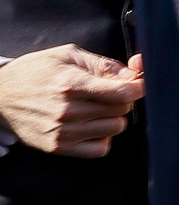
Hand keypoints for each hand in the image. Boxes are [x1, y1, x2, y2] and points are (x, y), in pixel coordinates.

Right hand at [0, 45, 145, 157]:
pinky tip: (91, 125)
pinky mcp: (57, 148)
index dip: (138, 85)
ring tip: (96, 106)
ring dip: (113, 117)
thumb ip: (104, 65)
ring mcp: (62, 132)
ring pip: (116, 128)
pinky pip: (100, 149)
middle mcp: (67, 111)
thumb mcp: (68, 56)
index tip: (137, 82)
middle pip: (122, 109)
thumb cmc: (36, 71)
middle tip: (108, 91)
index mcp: (71, 84)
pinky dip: (103, 137)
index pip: (123, 93)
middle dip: (122, 98)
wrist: (0, 96)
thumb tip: (134, 75)